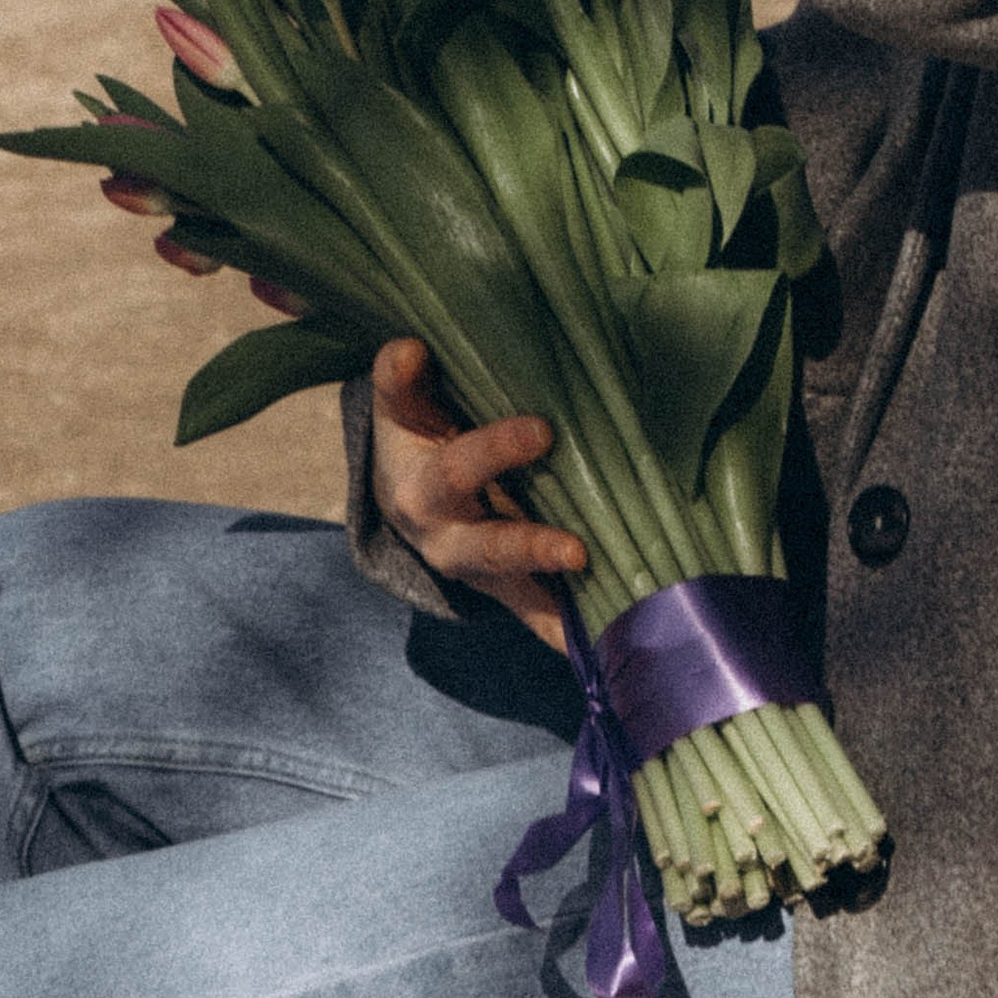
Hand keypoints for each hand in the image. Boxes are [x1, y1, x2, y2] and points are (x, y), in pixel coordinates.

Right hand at [368, 335, 584, 653]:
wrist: (405, 495)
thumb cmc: (415, 435)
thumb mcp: (401, 408)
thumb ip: (403, 382)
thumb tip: (409, 350)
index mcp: (419, 488)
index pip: (456, 469)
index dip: (496, 452)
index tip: (541, 429)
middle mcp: (445, 538)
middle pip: (484, 548)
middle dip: (528, 548)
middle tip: (576, 550)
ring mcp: (476, 570)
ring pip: (512, 585)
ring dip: (553, 589)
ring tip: (597, 586)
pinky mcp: (504, 588)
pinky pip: (533, 613)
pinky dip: (562, 632)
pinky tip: (597, 648)